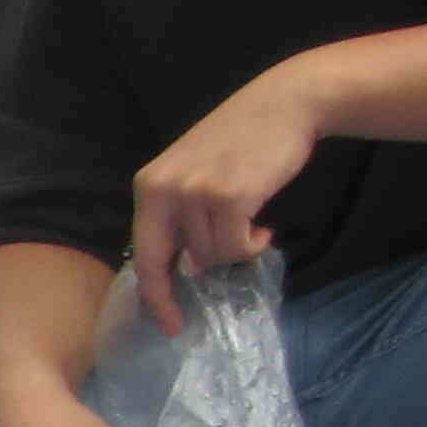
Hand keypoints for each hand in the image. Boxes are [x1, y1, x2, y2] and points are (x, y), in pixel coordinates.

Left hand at [127, 64, 322, 336]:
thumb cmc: (243, 142)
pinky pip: (237, 248)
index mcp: (149, 185)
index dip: (151, 293)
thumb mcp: (194, 174)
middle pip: (163, 263)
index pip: (142, 251)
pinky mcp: (230, 197)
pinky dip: (253, 245)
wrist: (284, 103)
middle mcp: (163, 189)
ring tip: (250, 224)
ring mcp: (195, 193)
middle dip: (169, 298)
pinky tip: (264, 226)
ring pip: (210, 257)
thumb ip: (181, 217)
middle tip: (180, 321)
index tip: (162, 322)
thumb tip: (187, 269)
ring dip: (234, 250)